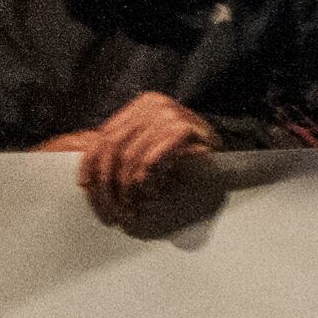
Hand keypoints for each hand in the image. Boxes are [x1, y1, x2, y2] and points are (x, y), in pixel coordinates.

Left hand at [44, 94, 217, 210]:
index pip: (103, 136)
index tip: (86, 189)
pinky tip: (152, 196)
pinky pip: (150, 161)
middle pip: (112, 148)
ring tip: (134, 209)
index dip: (90, 164)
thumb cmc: (189, 159)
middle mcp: (152, 104)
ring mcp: (168, 114)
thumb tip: (88, 177)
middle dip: (107, 186)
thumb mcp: (152, 149)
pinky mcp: (182, 128)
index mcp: (141, 106)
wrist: (232, 158)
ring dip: (128, 191)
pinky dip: (146, 183)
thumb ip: (125, 153)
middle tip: (112, 213)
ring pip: (129, 158)